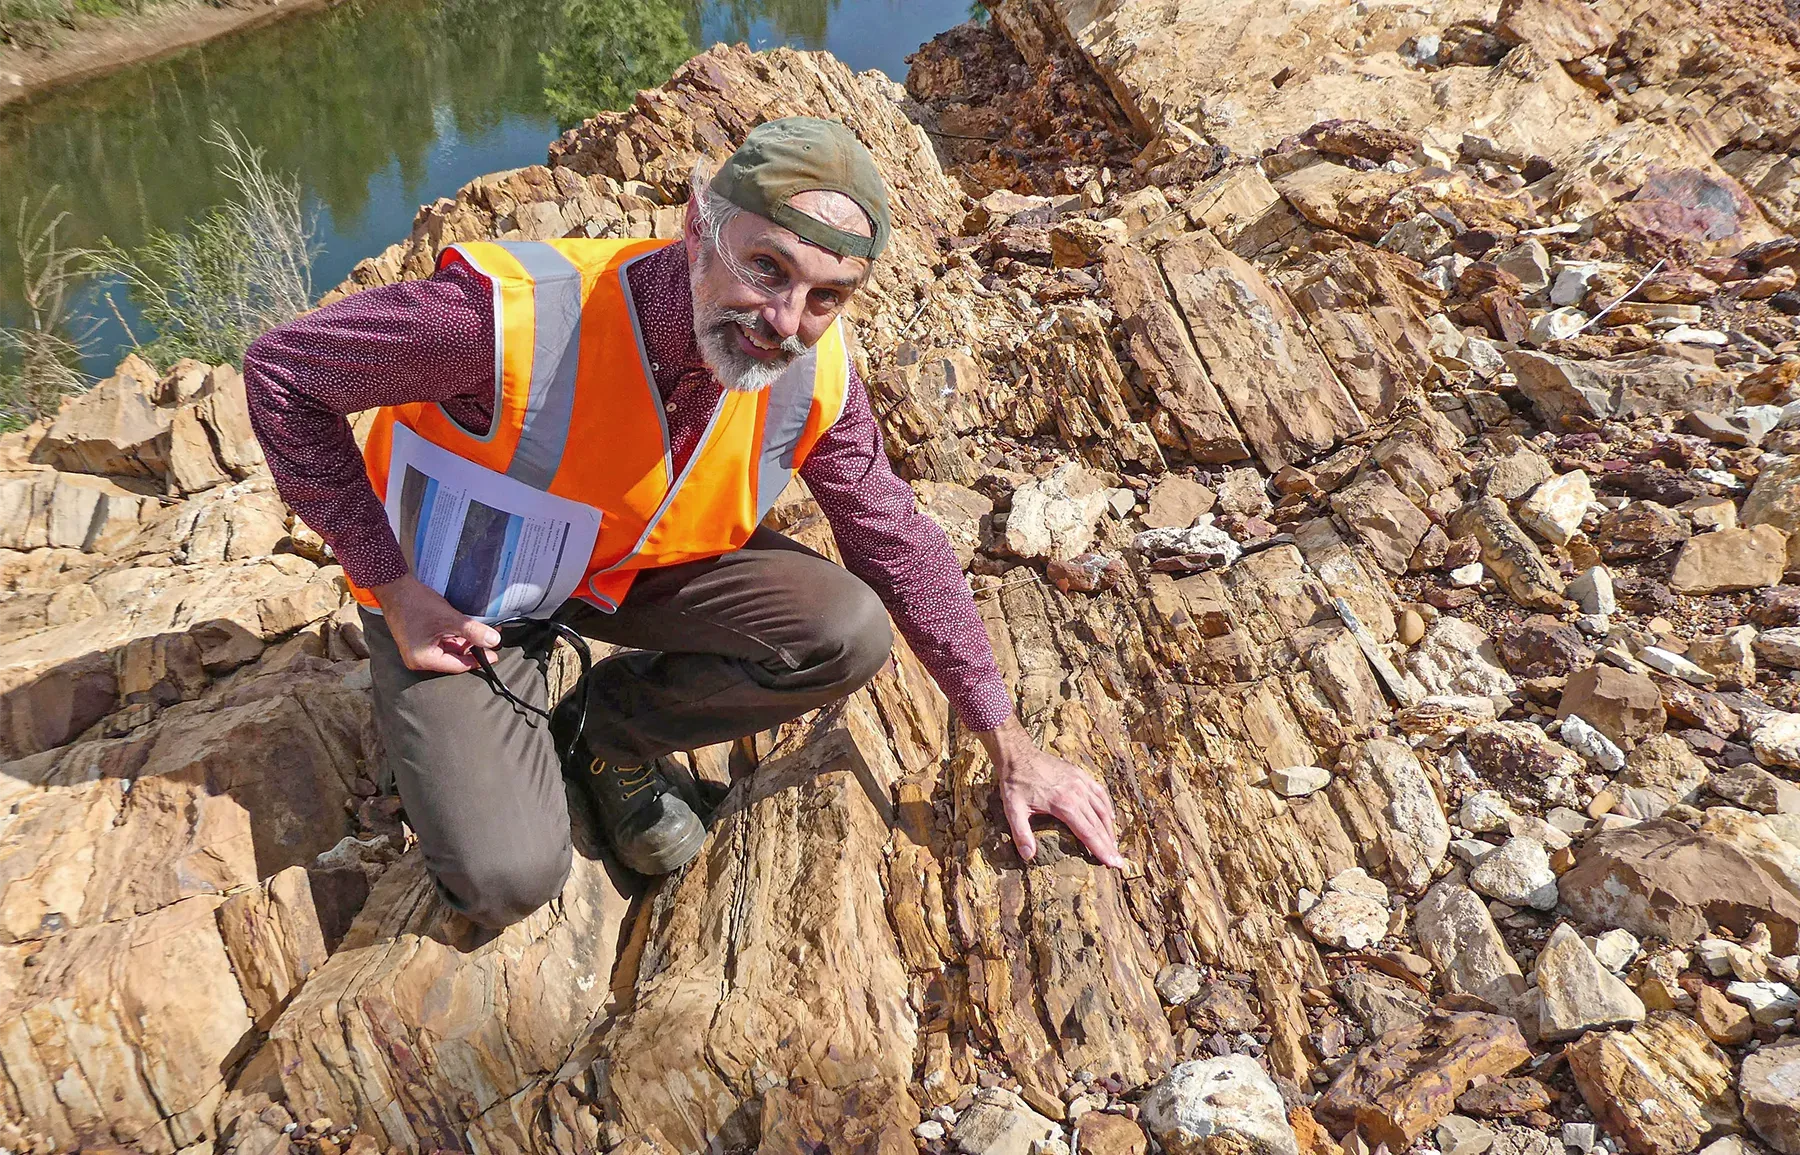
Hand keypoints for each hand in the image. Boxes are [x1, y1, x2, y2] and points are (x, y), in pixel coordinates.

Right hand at [372, 573, 500, 673]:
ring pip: (448, 650)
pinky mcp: (418, 640)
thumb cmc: (416, 603)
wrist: (395, 587)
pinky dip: (454, 636)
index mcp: (423, 659)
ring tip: (482, 632)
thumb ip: (472, 632)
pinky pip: (441, 642)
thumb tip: (494, 641)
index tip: (494, 655)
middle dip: (472, 649)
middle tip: (490, 642)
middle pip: (453, 659)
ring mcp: (417, 650)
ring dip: (465, 642)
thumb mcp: (449, 619)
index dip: (477, 660)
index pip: (457, 665)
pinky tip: (467, 629)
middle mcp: (418, 659)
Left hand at [978, 715, 1125, 867]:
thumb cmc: (1015, 783)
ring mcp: (1081, 782)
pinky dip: (1107, 807)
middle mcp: (1077, 793)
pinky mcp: (1080, 775)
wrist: (1018, 755)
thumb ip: (1021, 833)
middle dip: (1110, 845)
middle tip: (1119, 862)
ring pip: (1102, 809)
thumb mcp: (1013, 809)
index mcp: (1064, 804)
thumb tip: (1028, 856)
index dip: (1101, 850)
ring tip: (1114, 845)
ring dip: (1110, 829)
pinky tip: (1110, 818)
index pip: (1088, 833)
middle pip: (1099, 824)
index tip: (1113, 864)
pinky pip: (1099, 793)